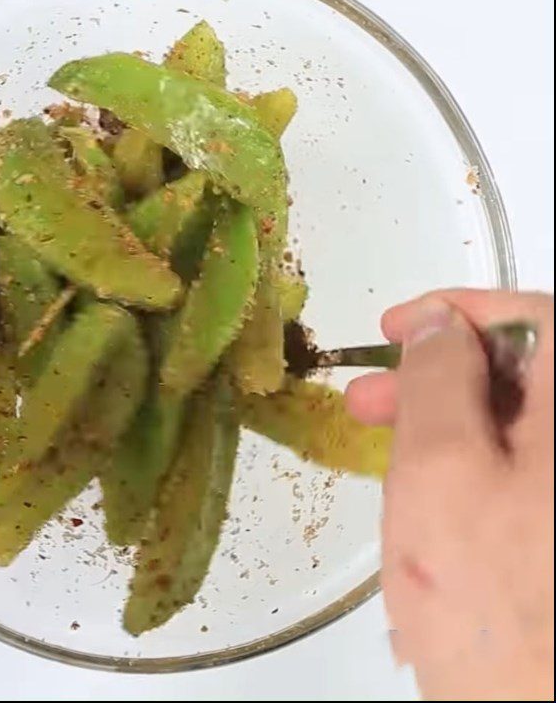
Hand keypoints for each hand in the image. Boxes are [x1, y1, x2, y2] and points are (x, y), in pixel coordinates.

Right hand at [347, 290, 553, 699]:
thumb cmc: (485, 594)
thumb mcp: (440, 467)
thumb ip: (435, 378)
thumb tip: (437, 321)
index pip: (539, 319)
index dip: (463, 311)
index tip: (396, 328)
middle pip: (530, 372)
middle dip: (442, 371)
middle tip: (368, 394)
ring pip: (519, 423)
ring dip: (446, 417)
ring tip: (376, 437)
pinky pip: (521, 470)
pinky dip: (469, 461)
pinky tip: (422, 485)